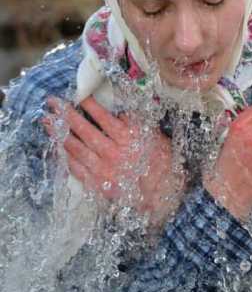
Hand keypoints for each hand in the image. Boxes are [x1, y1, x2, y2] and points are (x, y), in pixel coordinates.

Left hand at [42, 96, 185, 225]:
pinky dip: (66, 157)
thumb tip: (120, 113)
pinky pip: (77, 169)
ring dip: (60, 133)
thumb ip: (137, 124)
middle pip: (84, 130)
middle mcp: (113, 152)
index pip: (103, 117)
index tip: (78, 95)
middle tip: (52, 102)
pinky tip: (59, 148)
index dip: (89, 105)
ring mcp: (103, 169)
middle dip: (66, 114)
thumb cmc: (163, 165)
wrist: (163, 195)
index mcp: (129, 138)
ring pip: (76, 148)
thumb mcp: (156, 138)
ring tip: (48, 122)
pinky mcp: (98, 184)